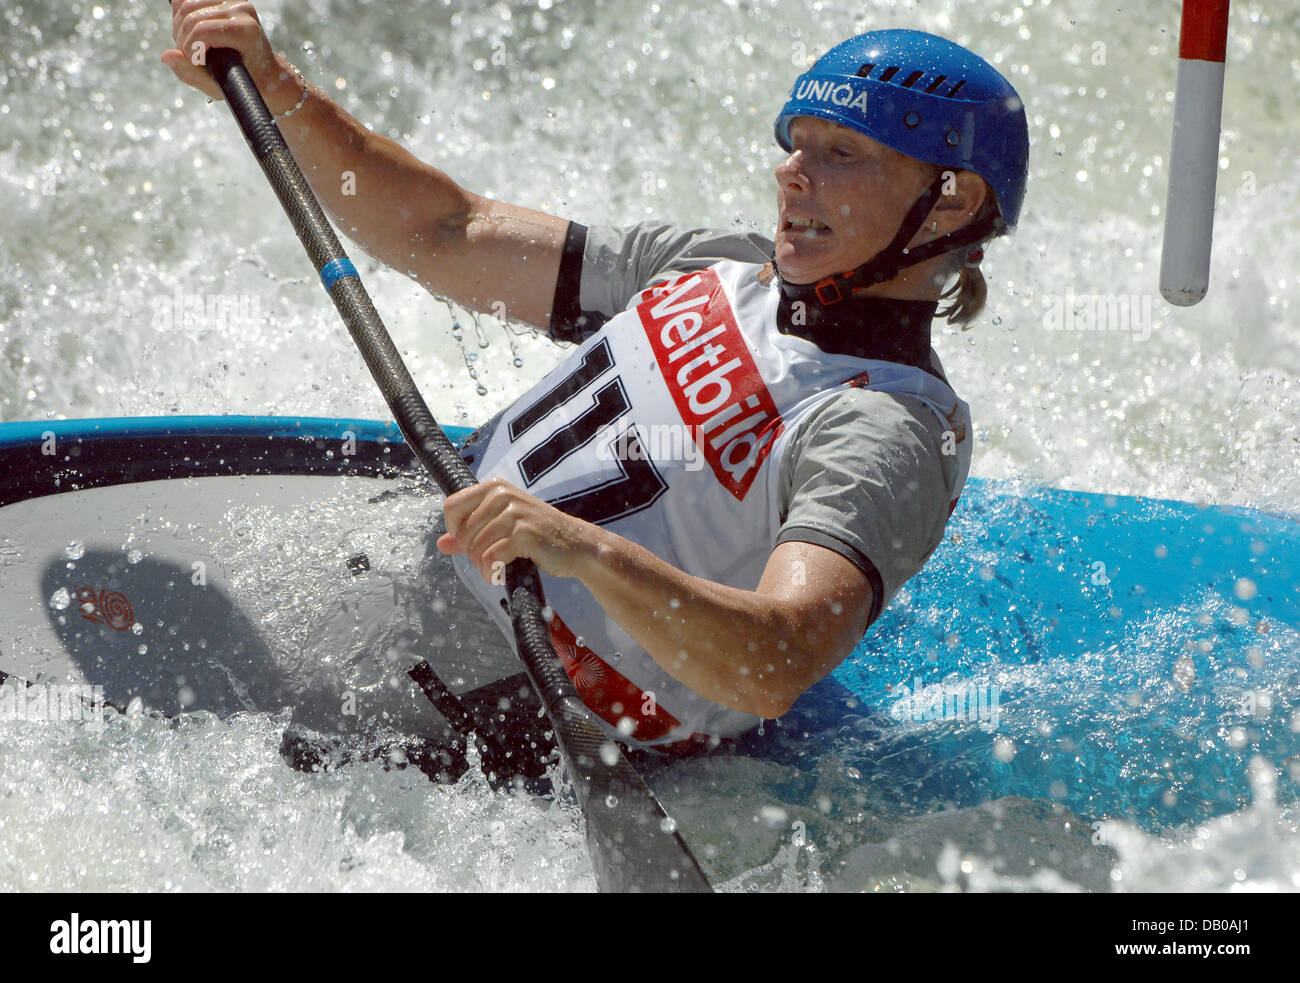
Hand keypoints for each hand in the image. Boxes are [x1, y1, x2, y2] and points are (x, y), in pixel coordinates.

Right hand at [161, 0, 299, 112]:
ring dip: (179, 26)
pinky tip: (190, 30)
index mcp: (246, 32)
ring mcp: (234, 0)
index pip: (202, 30)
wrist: (263, 70)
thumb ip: (192, 74)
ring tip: (190, 44)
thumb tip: (167, 55)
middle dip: (182, 38)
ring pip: (185, 3)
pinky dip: (181, 13)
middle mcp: (243, 10)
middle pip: (190, 15)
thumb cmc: (242, 81)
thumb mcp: (218, 87)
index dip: (189, 47)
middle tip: (190, 54)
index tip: (194, 61)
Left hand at [437, 478, 597, 582]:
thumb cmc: (539, 534)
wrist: (577, 544)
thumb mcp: (503, 526)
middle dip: (471, 553)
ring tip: (496, 568)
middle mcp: (503, 495)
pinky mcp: (524, 534)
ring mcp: (515, 513)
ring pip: (476, 547)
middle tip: (489, 560)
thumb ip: (470, 532)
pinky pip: (491, 557)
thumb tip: (442, 544)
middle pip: (463, 532)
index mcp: (494, 487)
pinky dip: (491, 571)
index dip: (454, 530)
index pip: (451, 506)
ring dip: (482, 565)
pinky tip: (500, 574)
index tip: (469, 542)